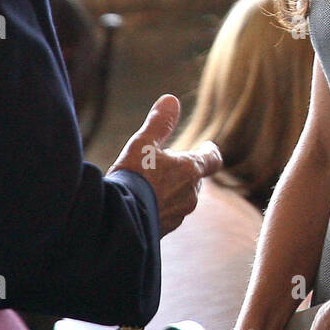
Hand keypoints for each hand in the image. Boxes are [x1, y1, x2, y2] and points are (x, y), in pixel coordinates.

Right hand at [107, 95, 222, 235]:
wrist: (117, 219)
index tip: (207, 146)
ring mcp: (179, 214)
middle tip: (163, 162)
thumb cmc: (133, 177)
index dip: (210, 151)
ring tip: (149, 183)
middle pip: (194, 178)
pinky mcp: (165, 229)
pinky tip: (141, 202)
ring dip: (171, 188)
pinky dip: (161, 205)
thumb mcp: (143, 142)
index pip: (212, 159)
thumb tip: (171, 99)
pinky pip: (168, 213)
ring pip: (182, 197)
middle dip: (183, 169)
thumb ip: (159, 122)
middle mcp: (190, 195)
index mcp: (190, 171)